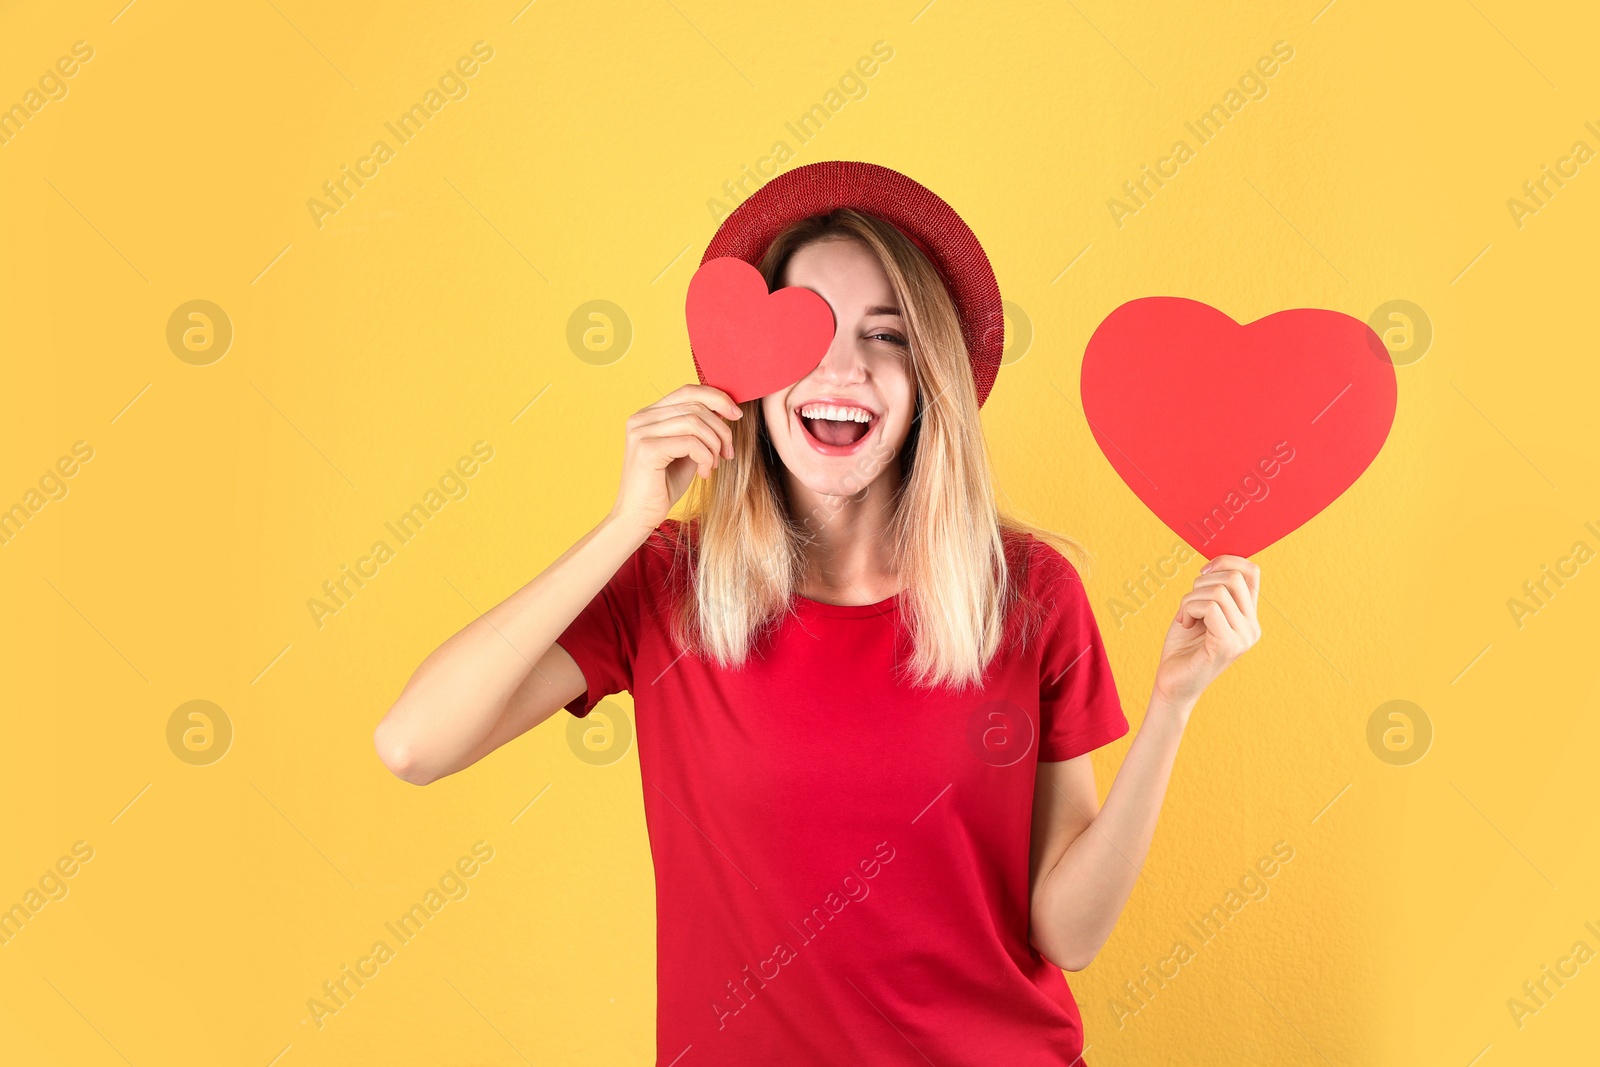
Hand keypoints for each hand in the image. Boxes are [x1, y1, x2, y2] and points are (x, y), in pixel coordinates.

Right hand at [608, 383, 741, 537]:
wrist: (638, 516)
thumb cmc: (662, 486)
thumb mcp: (686, 451)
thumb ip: (698, 430)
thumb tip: (724, 410)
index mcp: (648, 414)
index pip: (688, 390)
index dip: (717, 398)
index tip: (737, 414)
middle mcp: (641, 418)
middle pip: (695, 405)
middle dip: (721, 428)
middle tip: (728, 452)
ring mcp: (641, 432)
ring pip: (695, 422)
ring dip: (714, 445)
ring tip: (715, 464)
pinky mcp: (646, 450)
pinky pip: (690, 442)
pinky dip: (706, 457)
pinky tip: (704, 473)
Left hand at [1152, 555, 1261, 712]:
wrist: (1172, 683)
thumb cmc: (1183, 647)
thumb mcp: (1200, 610)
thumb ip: (1213, 590)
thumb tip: (1217, 562)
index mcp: (1248, 617)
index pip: (1252, 572)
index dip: (1227, 560)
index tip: (1204, 572)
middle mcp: (1252, 627)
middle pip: (1233, 577)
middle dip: (1202, 583)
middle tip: (1188, 603)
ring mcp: (1243, 637)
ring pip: (1219, 591)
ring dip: (1190, 599)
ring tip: (1185, 616)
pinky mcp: (1228, 645)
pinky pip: (1209, 607)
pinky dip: (1189, 609)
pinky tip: (1185, 623)